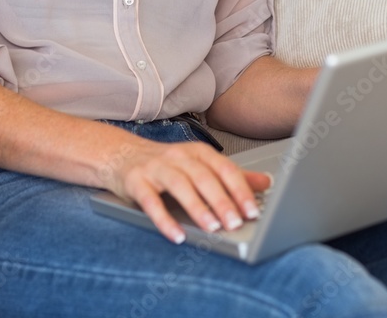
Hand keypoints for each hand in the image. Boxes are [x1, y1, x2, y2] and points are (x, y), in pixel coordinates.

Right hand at [114, 138, 271, 244]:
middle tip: (236, 223)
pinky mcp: (136, 182)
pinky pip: (151, 202)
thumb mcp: (199, 165)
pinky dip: (164, 220)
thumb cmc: (165, 164)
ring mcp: (155, 168)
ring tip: (212, 228)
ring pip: (180, 185)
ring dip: (198, 207)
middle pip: (203, 177)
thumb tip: (265, 182)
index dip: (239, 189)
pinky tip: (177, 235)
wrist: (120, 155)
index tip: (253, 210)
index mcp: (197, 152)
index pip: (223, 168)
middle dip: (222, 200)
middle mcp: (177, 157)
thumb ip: (230, 175)